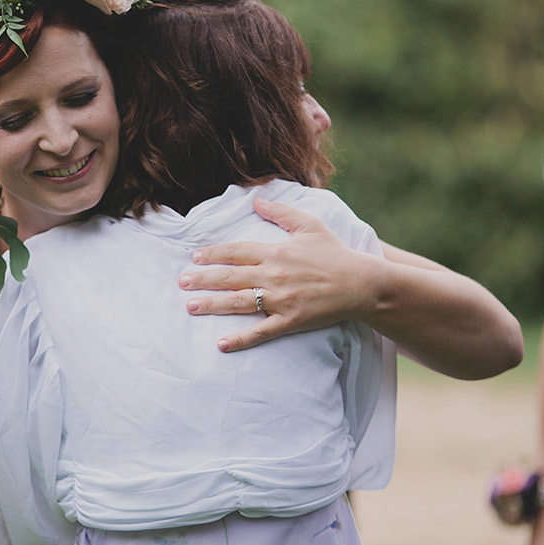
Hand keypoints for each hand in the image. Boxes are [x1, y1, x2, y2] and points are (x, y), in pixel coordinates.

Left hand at [180, 198, 378, 352]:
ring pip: (239, 302)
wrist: (362, 284)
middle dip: (202, 279)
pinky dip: (241, 339)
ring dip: (212, 305)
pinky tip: (221, 343)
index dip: (213, 254)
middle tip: (181, 281)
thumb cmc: (335, 253)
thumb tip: (256, 200)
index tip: (194, 257)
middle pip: (230, 277)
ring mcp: (281, 300)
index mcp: (276, 252)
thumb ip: (281, 213)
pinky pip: (261, 331)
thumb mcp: (310, 225)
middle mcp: (273, 276)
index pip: (236, 252)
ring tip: (190, 306)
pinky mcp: (290, 321)